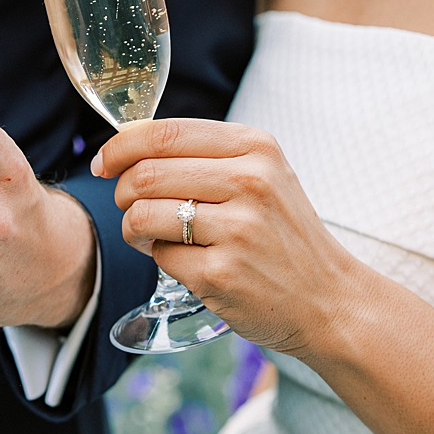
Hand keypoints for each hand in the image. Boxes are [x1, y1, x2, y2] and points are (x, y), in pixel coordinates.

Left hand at [93, 119, 371, 357]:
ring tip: (155, 237)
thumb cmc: (282, 235)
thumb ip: (202, 154)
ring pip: (141, 215)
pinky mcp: (223, 273)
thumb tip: (125, 141)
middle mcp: (251, 182)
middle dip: (122, 193)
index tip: (103, 163)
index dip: (119, 147)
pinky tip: (188, 262)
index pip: (162, 133)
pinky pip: (159, 256)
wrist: (330, 301)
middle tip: (130, 208)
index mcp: (256, 148)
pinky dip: (160, 259)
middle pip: (143, 175)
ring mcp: (238, 229)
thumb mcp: (260, 176)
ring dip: (134, 229)